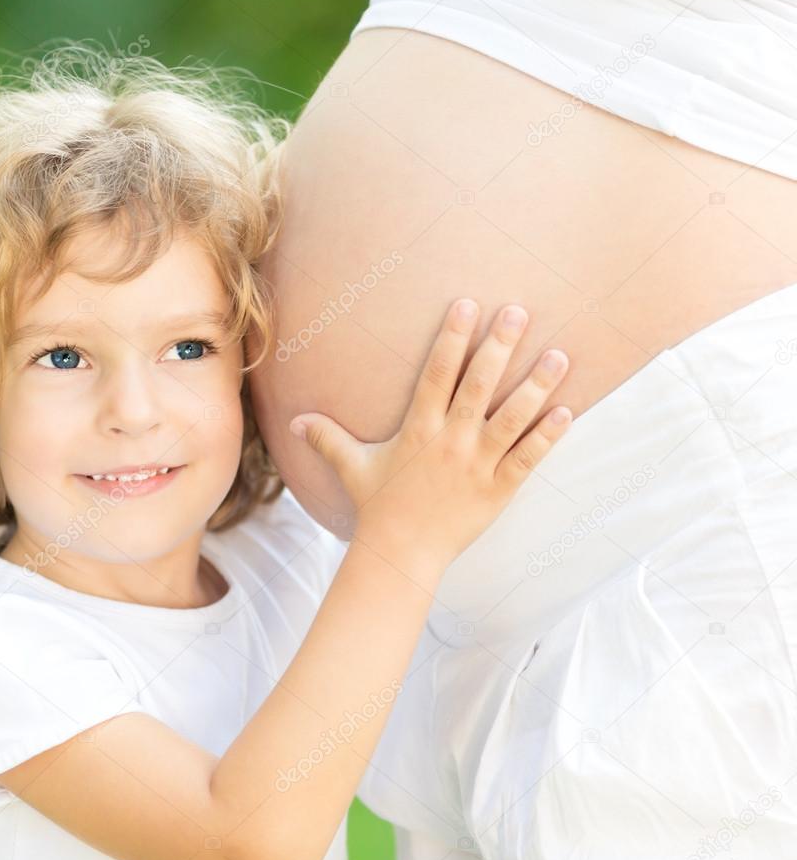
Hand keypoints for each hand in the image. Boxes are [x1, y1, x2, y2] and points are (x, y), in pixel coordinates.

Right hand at [289, 299, 571, 573]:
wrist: (401, 555)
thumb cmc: (377, 505)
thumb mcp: (351, 466)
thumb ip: (326, 437)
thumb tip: (292, 422)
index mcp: (418, 429)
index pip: (437, 374)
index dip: (452, 338)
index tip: (467, 304)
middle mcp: (450, 442)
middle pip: (478, 387)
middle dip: (499, 347)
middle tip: (519, 312)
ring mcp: (476, 466)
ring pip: (512, 420)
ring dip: (536, 387)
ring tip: (559, 356)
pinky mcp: (497, 490)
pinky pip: (527, 460)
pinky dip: (547, 437)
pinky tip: (566, 412)